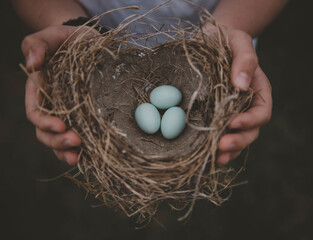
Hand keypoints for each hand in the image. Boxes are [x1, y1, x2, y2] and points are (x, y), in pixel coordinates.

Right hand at [23, 25, 96, 164]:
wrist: (89, 43)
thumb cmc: (68, 39)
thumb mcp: (52, 36)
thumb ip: (36, 45)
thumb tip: (32, 65)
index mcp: (39, 91)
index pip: (36, 113)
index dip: (45, 122)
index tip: (61, 125)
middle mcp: (52, 107)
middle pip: (46, 133)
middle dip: (57, 141)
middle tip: (76, 141)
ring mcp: (68, 114)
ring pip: (60, 140)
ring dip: (66, 151)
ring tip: (79, 156)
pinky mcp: (84, 117)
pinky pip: (78, 138)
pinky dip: (80, 150)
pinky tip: (88, 157)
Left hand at [216, 29, 271, 164]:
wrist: (210, 41)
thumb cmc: (227, 40)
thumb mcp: (239, 41)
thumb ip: (245, 60)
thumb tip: (241, 84)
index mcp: (258, 91)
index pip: (261, 112)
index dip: (250, 121)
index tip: (233, 122)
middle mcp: (245, 106)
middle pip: (250, 131)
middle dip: (238, 141)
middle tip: (222, 145)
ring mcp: (229, 113)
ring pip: (235, 138)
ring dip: (227, 151)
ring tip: (216, 158)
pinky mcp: (213, 116)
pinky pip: (217, 134)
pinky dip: (213, 147)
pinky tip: (206, 155)